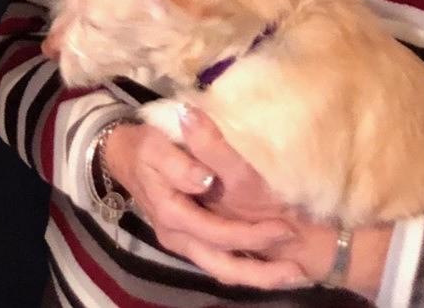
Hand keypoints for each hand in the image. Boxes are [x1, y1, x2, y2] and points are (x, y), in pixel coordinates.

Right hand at [102, 114, 307, 290]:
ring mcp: (184, 242)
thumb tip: (203, 179)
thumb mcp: (156, 146)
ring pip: (223, 271)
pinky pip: (221, 263)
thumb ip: (180, 163)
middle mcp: (178, 237)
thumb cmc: (144, 147)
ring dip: (259, 276)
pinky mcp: (190, 240)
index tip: (285, 225)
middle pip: (223, 265)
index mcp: (173, 215)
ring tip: (296, 275)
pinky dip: (248, 269)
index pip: (217, 234)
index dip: (251, 234)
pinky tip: (274, 267)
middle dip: (262, 270)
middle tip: (300, 266)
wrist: (123, 156)